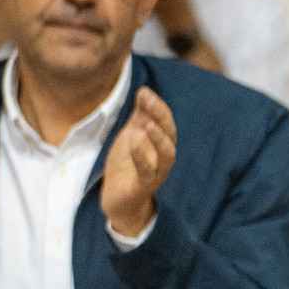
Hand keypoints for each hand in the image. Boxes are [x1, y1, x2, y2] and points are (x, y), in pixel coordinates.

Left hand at [102, 88, 176, 237]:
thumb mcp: (132, 135)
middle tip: (147, 100)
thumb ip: (140, 116)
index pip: (166, 122)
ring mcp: (156, 173)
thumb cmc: (127, 164)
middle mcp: (163, 158)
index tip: (144, 91)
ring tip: (147, 124)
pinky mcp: (143, 187)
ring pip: (167, 156)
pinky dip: (142, 157)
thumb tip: (144, 91)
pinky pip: (147, 173)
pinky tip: (134, 142)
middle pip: (170, 135)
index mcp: (160, 143)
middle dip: (161, 116)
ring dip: (159, 139)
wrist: (117, 197)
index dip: (157, 106)